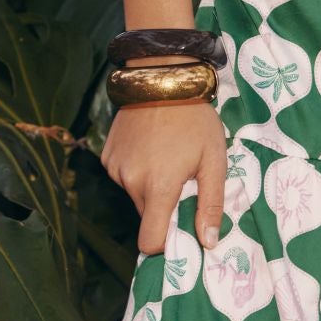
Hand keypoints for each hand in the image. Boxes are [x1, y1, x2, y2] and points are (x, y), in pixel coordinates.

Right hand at [100, 98, 229, 252]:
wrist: (163, 78)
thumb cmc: (195, 120)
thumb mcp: (214, 160)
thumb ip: (210, 204)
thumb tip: (207, 242)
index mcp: (158, 187)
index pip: (149, 241)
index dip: (163, 242)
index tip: (178, 231)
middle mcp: (131, 182)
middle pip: (146, 215)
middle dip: (163, 206)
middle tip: (182, 179)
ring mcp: (115, 168)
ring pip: (135, 194)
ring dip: (150, 186)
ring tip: (166, 156)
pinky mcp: (106, 155)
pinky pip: (123, 176)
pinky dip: (136, 169)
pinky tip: (149, 146)